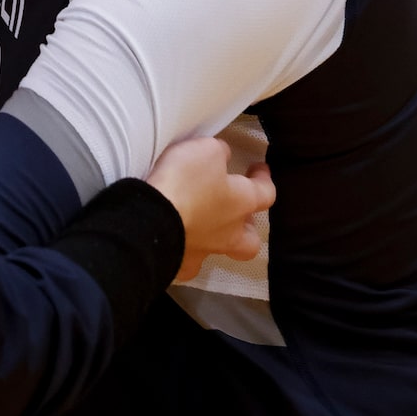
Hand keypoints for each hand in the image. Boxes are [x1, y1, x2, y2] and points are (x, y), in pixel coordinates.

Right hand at [145, 133, 275, 283]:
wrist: (150, 221)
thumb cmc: (184, 182)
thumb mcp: (205, 151)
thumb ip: (218, 154)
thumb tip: (222, 158)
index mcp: (241, 202)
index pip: (266, 193)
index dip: (264, 179)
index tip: (257, 169)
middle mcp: (228, 232)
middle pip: (250, 240)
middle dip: (247, 228)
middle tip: (235, 214)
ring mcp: (203, 251)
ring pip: (218, 253)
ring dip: (214, 242)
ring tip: (201, 230)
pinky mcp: (178, 264)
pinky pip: (185, 264)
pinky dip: (182, 255)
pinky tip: (174, 246)